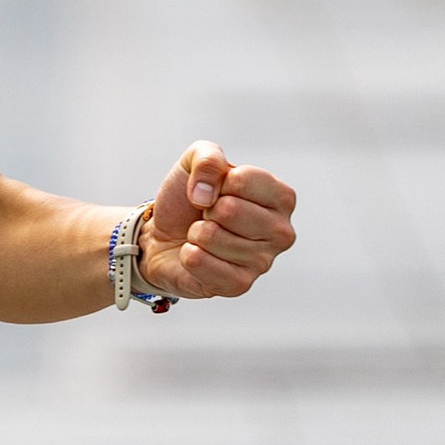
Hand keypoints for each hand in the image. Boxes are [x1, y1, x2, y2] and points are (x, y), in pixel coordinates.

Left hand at [141, 138, 295, 299]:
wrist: (163, 236)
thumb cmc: (189, 200)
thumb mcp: (195, 162)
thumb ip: (207, 158)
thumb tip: (205, 194)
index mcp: (281, 197)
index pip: (244, 180)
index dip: (217, 182)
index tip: (217, 190)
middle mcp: (281, 231)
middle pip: (230, 210)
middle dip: (207, 210)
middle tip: (209, 216)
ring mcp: (263, 262)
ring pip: (212, 236)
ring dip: (196, 233)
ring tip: (203, 236)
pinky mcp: (239, 285)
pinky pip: (199, 262)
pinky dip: (188, 254)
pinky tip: (196, 255)